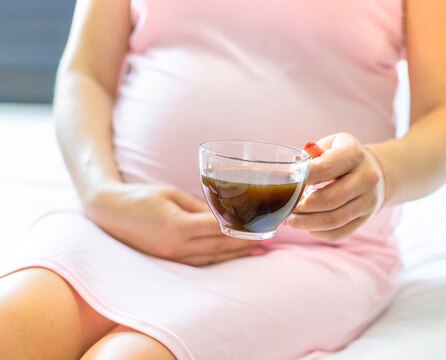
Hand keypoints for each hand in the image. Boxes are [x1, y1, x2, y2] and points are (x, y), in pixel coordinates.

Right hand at [84, 183, 264, 265]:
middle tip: (266, 241)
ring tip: (255, 252)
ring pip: (210, 258)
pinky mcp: (167, 259)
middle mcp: (176, 245)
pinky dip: (216, 260)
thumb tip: (223, 214)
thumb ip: (199, 205)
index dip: (241, 230)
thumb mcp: (172, 194)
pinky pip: (197, 262)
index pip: (219, 230)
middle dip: (244, 245)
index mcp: (178, 226)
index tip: (259, 227)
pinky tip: (229, 257)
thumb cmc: (141, 196)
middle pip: (219, 247)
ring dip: (234, 256)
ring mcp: (171, 256)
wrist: (108, 211)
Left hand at [286, 133, 384, 240]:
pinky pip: (339, 232)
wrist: (375, 171)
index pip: (325, 168)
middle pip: (329, 199)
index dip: (303, 178)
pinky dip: (319, 232)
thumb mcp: (330, 145)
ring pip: (333, 220)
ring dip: (307, 223)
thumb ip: (311, 155)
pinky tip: (307, 226)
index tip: (287, 183)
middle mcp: (367, 177)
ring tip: (291, 220)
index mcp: (354, 154)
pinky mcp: (366, 218)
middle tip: (287, 207)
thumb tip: (293, 169)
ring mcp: (369, 200)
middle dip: (302, 207)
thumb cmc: (343, 156)